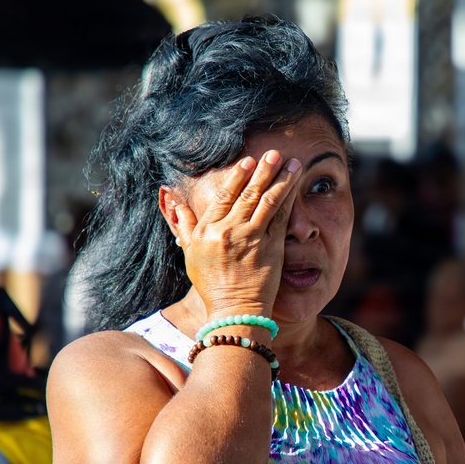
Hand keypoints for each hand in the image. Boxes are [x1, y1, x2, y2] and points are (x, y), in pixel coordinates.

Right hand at [174, 149, 301, 317]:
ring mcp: (252, 239)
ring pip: (268, 202)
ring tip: (291, 163)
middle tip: (273, 153)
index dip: (237, 177)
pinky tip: (295, 185)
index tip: (247, 162)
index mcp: (209, 232)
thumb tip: (169, 195)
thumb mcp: (191, 253)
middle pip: (248, 194)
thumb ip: (184, 222)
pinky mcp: (271, 248)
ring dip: (281, 179)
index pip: (224, 197)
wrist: (234, 310)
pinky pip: (281, 218)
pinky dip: (289, 199)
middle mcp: (230, 232)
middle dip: (263, 171)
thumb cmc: (212, 284)